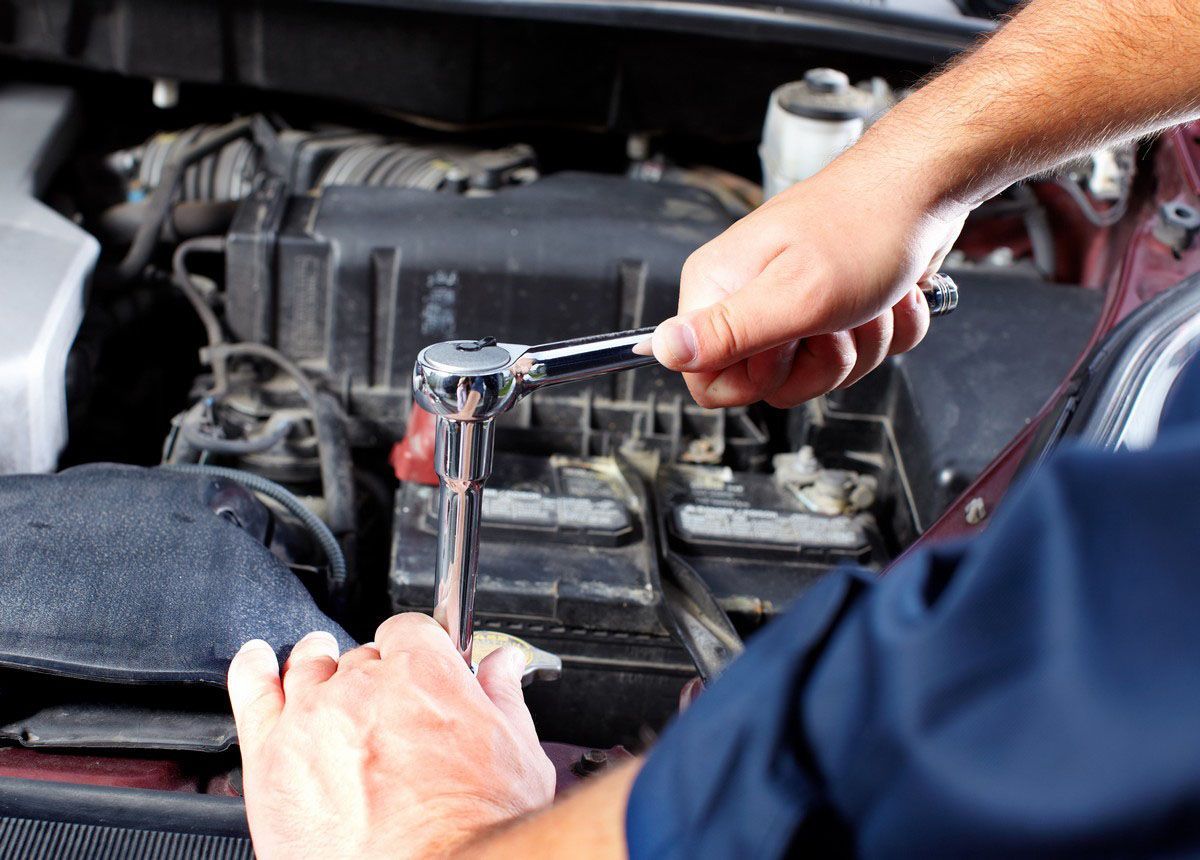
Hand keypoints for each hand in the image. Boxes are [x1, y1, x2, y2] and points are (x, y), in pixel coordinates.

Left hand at [227, 615, 555, 858]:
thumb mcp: (515, 751)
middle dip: (375, 675)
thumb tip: (502, 665)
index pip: (411, 630)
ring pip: (309, 668)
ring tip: (322, 671)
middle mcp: (363, 686)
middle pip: (362, 655)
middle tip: (388, 709)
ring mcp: (312, 720)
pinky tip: (258, 663)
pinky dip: (254, 671)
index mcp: (423, 673)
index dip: (417, 648)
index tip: (419, 664)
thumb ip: (502, 695)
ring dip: (318, 666)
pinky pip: (253, 694)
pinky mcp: (271, 759)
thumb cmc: (476, 826)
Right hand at [649, 152, 966, 407]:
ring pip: (817, 373)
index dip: (752, 378)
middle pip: (768, 384)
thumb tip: (662, 349)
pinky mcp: (832, 312)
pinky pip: (856, 357)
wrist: (925, 190)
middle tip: (835, 318)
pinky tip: (889, 297)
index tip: (785, 345)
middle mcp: (748, 298)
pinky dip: (887, 332)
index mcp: (719, 288)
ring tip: (867, 301)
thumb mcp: (793, 292)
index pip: (704, 378)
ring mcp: (791, 306)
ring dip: (862, 345)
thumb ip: (726, 332)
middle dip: (820, 362)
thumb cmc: (863, 225)